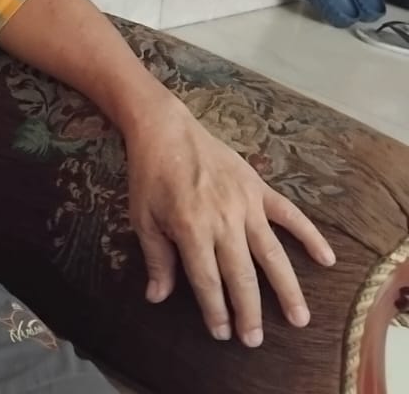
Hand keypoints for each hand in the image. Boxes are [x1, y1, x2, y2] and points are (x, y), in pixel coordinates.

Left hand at [124, 99, 335, 346]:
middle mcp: (222, 220)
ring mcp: (245, 204)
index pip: (207, 280)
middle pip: (241, 275)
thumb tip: (156, 296)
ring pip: (272, 254)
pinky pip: (290, 215)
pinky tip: (327, 259)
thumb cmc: (149, 176)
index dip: (215, 310)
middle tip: (256, 340)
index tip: (223, 334)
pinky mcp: (258, 189)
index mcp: (190, 228)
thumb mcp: (142, 218)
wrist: (165, 130)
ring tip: (299, 318)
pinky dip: (310, 236)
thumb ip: (155, 258)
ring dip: (287, 288)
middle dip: (249, 311)